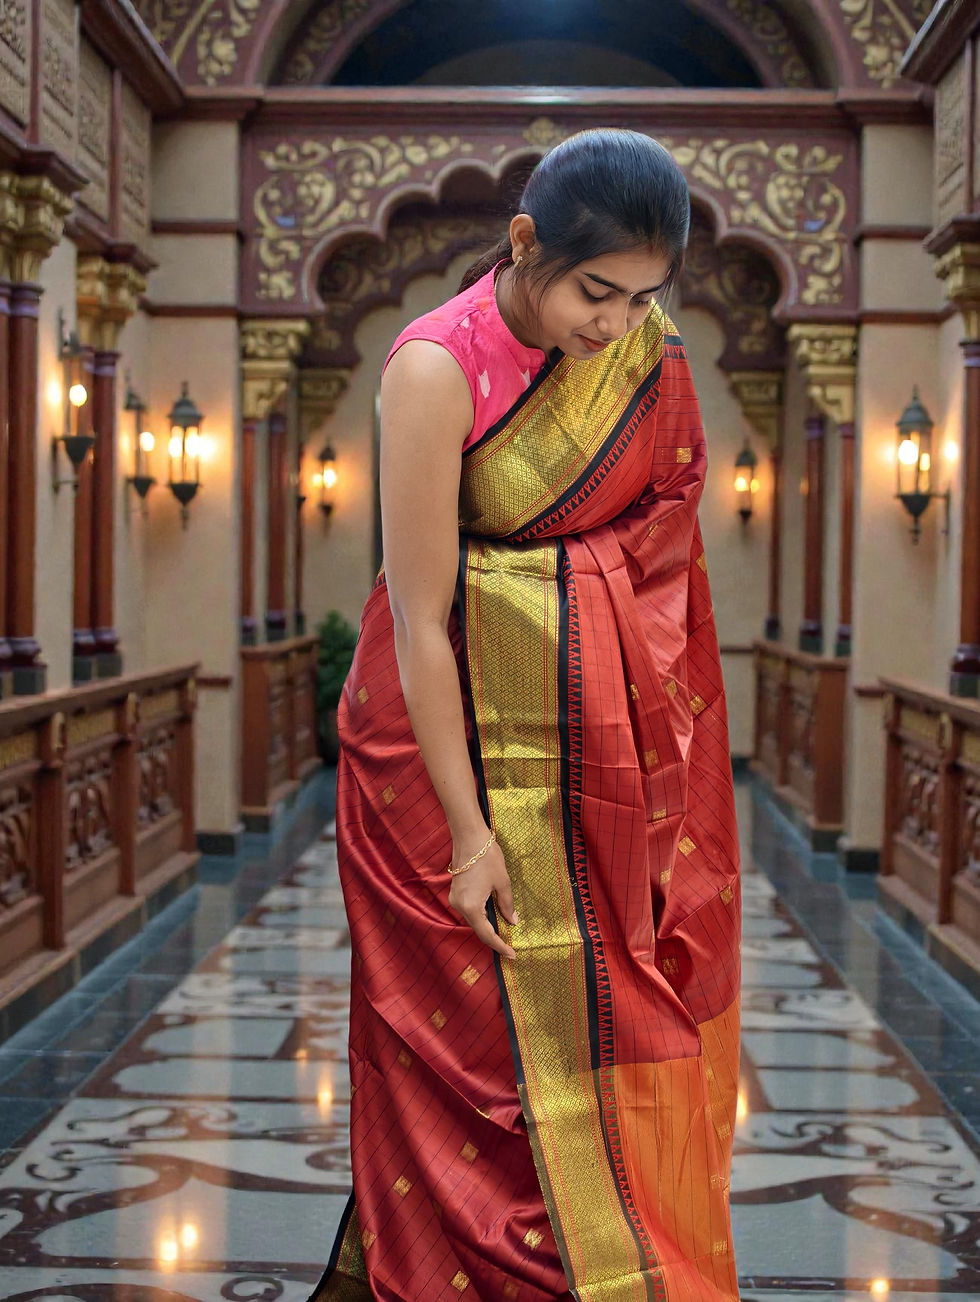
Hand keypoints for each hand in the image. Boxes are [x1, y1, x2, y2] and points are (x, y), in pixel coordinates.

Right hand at [447, 838, 517, 959]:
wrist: (469, 837)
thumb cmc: (487, 858)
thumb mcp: (502, 882)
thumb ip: (507, 905)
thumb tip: (512, 922)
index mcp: (471, 907)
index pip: (486, 934)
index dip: (500, 946)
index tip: (512, 954)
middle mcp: (459, 906)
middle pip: (478, 929)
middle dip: (494, 937)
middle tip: (510, 946)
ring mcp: (455, 899)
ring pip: (473, 919)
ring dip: (487, 925)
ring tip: (504, 932)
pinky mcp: (455, 892)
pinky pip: (469, 910)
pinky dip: (481, 915)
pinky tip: (492, 915)